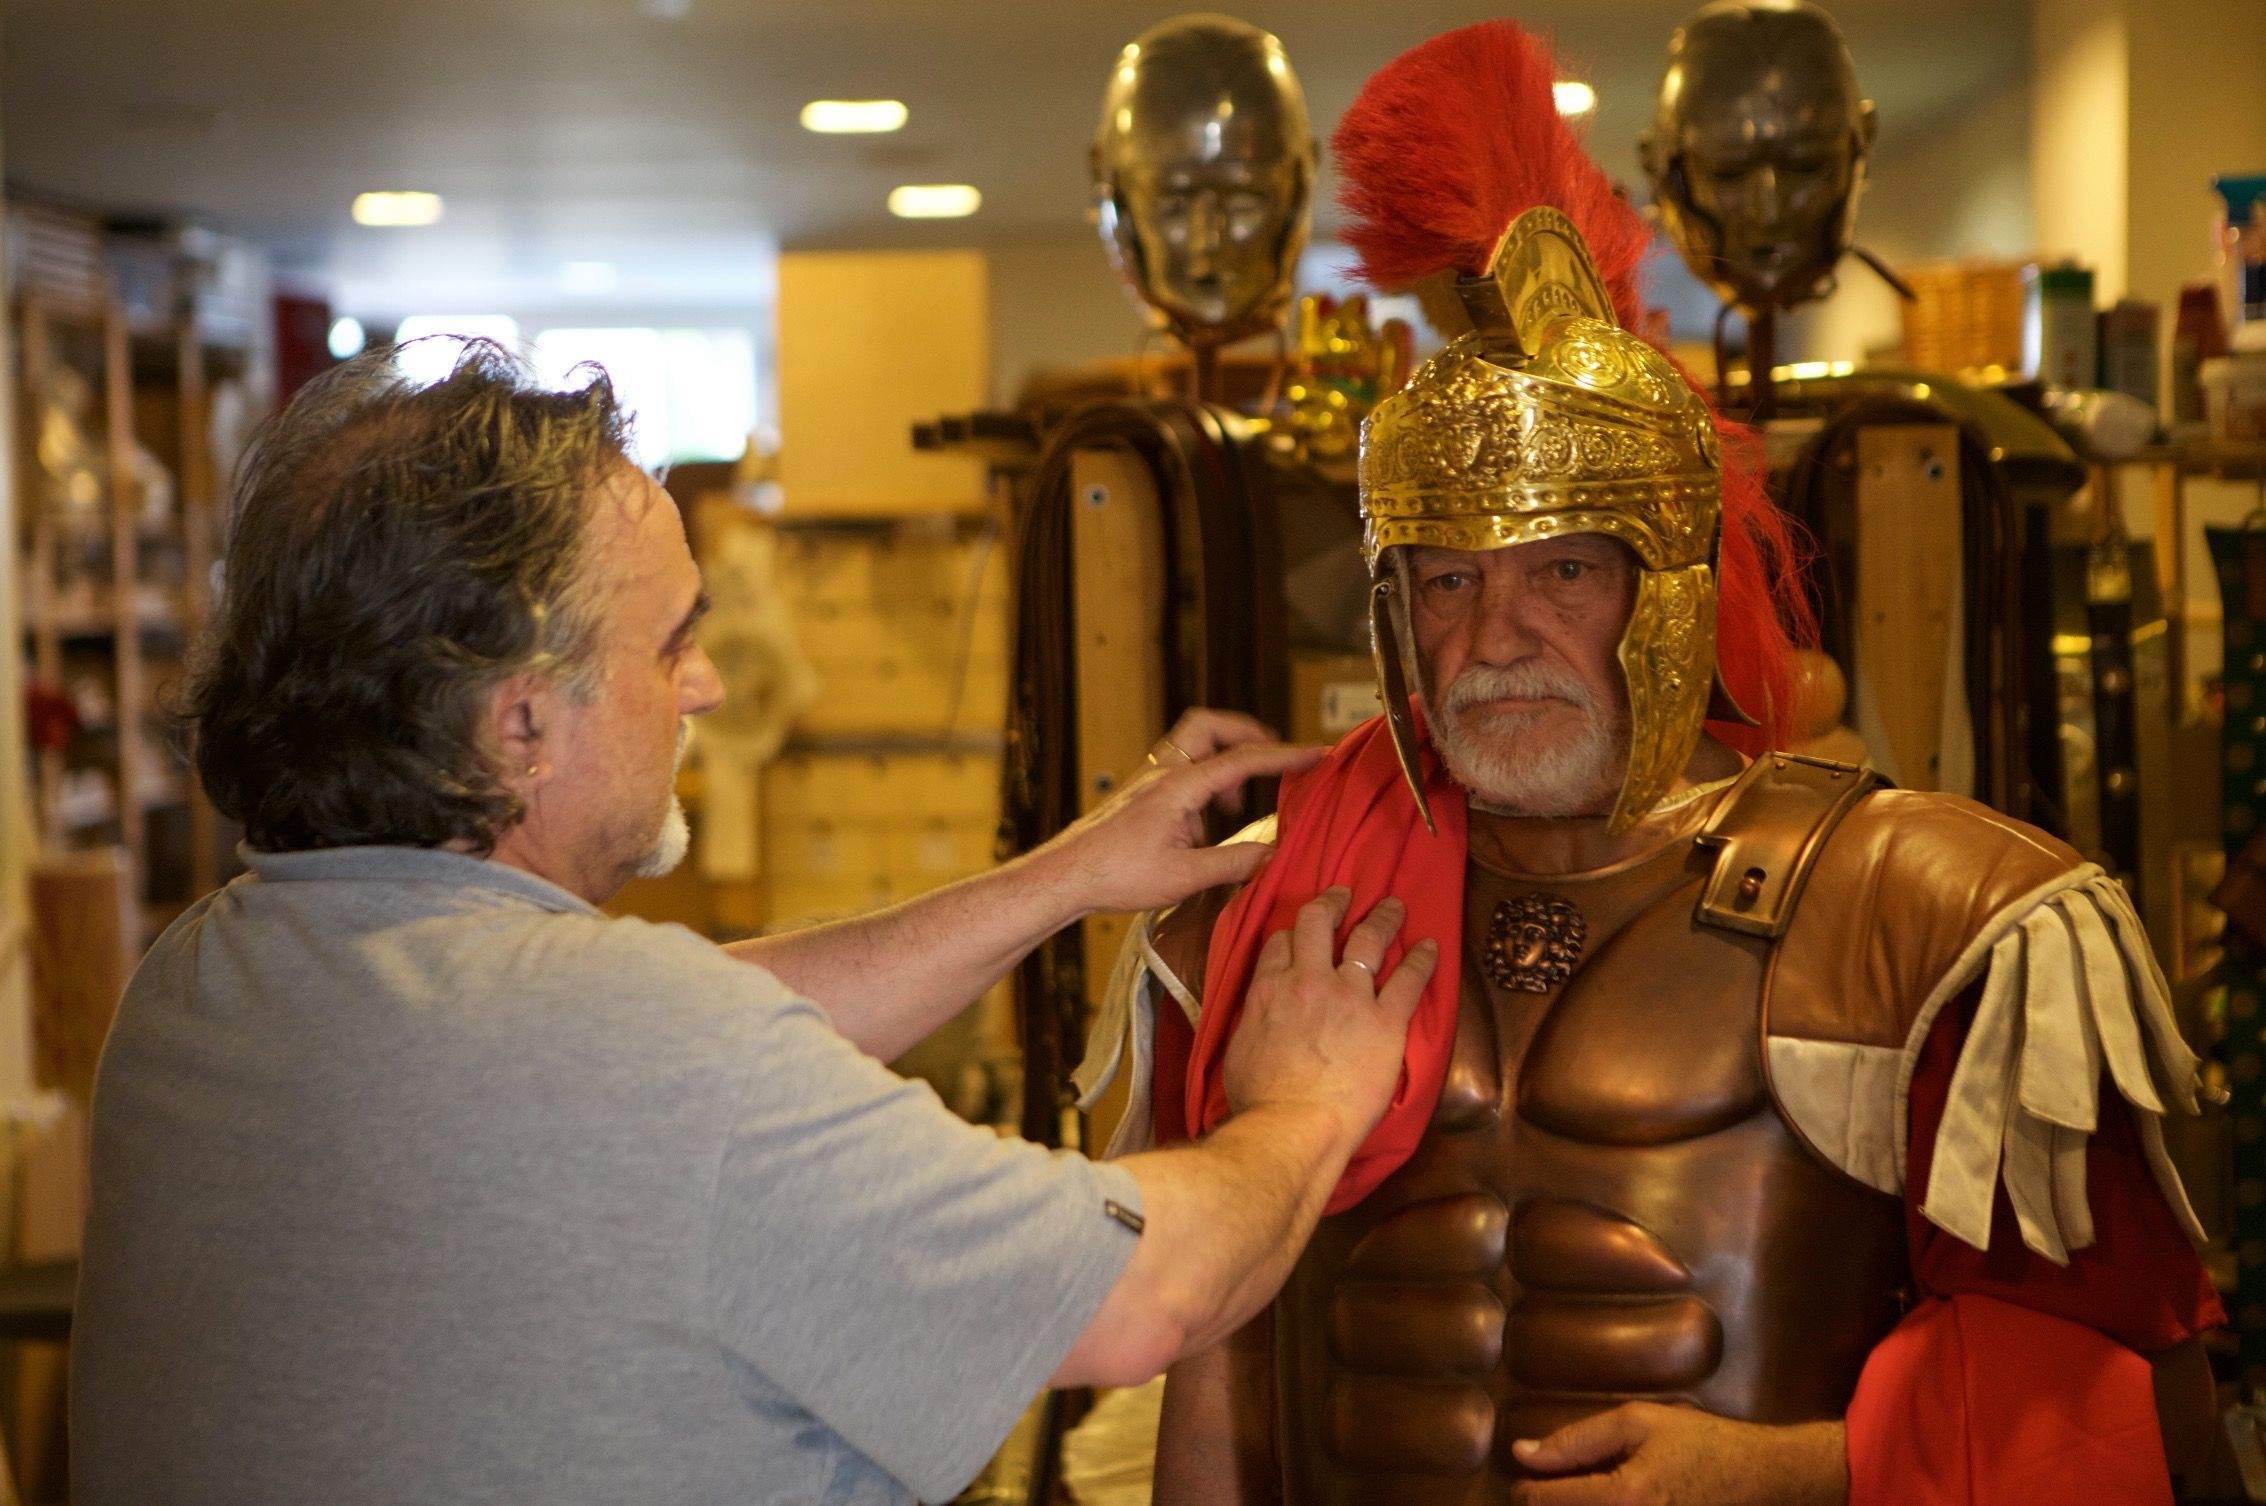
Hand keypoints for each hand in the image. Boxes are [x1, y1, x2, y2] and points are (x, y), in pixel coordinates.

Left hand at [1027, 708, 1324, 917]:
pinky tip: (1202, 828)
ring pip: (1194, 746)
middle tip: (1271, 760)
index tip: (1316, 754)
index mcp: (1179, 785)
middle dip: (1246, 734)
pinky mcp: (1139, 793)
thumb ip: (1234, 862)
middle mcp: (1163, 772)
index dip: (1285, 756)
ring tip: (1234, 809)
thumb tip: (1274, 854)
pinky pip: (1179, 770)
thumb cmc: (1115, 875)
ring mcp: (1148, 779)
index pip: (1242, 759)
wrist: (1065, 876)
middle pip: (1210, 725)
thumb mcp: (1184, 878)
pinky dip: (1202, 785)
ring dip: (1223, 766)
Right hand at [1222, 887, 1438, 1150]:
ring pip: (1367, 939)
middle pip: (1318, 924)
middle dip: (1332, 903)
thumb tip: (1261, 1020)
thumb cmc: (1258, 1100)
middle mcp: (1308, 981)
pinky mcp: (1385, 1020)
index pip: (1281, 942)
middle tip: (1344, 894)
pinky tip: (1431, 946)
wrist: (1291, 1125)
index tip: (1302, 934)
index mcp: (1269, 989)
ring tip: (1393, 906)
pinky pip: (1408, 980)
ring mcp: (1349, 997)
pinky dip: (1421, 960)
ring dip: (1382, 918)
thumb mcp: (1239, 1049)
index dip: (1293, 934)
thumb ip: (1254, 1022)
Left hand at [1512, 1403, 1846, 1505]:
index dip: (1528, 1490)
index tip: (1524, 1479)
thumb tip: (1524, 1453)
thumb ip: (1577, 1439)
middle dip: (1552, 1505)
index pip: (1551, 1501)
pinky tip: (1606, 1501)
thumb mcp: (1639, 1423)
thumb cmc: (1703, 1444)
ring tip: (1580, 1494)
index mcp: (1625, 1499)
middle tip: (1550, 1491)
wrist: (1764, 1478)